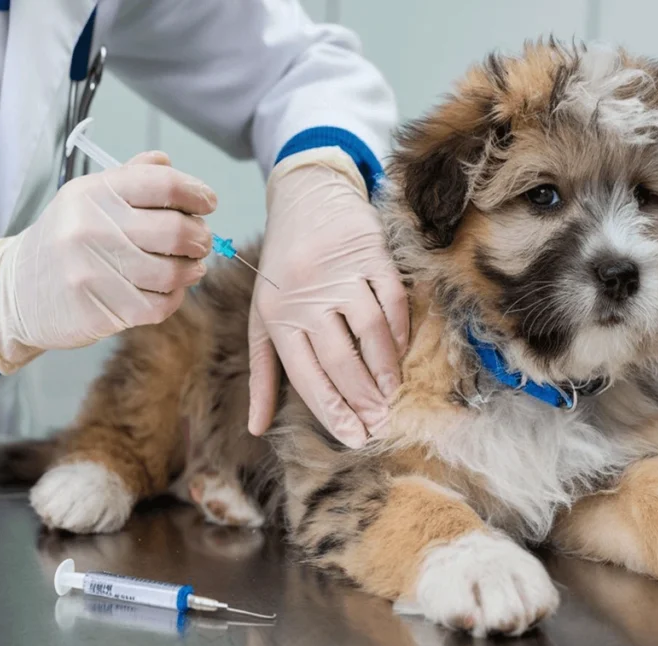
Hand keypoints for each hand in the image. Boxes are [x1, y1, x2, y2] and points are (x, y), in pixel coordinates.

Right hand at [0, 152, 214, 373]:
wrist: (17, 290)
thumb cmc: (64, 241)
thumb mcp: (86, 198)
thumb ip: (130, 179)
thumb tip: (167, 162)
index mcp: (93, 193)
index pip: (164, 184)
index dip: (197, 193)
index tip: (208, 203)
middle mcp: (91, 227)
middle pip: (177, 231)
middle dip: (201, 237)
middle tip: (202, 241)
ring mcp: (93, 270)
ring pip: (173, 272)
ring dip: (192, 270)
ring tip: (190, 267)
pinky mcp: (99, 309)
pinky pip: (159, 305)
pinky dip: (174, 298)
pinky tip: (168, 290)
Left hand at [248, 149, 408, 447]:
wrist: (304, 197)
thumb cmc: (282, 270)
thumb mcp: (263, 318)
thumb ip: (263, 374)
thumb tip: (256, 428)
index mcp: (276, 317)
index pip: (306, 376)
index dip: (332, 411)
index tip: (354, 437)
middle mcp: (305, 296)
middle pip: (340, 359)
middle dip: (362, 399)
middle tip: (380, 424)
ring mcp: (339, 273)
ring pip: (369, 332)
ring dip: (385, 369)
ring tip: (392, 396)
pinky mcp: (369, 253)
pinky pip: (391, 300)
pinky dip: (399, 331)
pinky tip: (400, 354)